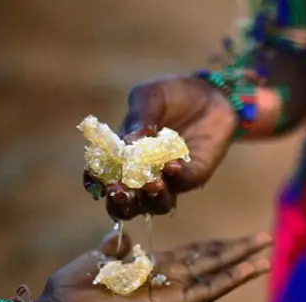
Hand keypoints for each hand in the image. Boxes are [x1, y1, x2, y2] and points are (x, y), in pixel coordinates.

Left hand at [36, 230, 270, 301]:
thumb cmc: (77, 284)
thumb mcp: (100, 256)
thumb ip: (118, 247)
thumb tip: (123, 238)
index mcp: (154, 266)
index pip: (195, 254)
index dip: (218, 245)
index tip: (239, 237)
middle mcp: (169, 279)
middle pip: (212, 261)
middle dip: (239, 249)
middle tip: (265, 237)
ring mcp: (172, 292)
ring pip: (216, 274)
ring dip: (243, 262)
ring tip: (268, 252)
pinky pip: (206, 290)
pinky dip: (231, 279)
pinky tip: (251, 269)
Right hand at [83, 76, 237, 219]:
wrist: (209, 93)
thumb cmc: (171, 95)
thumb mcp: (150, 98)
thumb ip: (139, 118)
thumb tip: (128, 141)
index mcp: (123, 157)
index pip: (103, 178)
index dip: (95, 183)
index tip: (96, 180)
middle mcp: (143, 175)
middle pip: (126, 205)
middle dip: (120, 203)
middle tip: (119, 190)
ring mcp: (168, 180)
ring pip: (155, 205)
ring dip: (150, 199)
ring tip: (152, 184)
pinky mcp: (193, 176)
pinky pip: (182, 184)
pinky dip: (176, 179)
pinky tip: (173, 165)